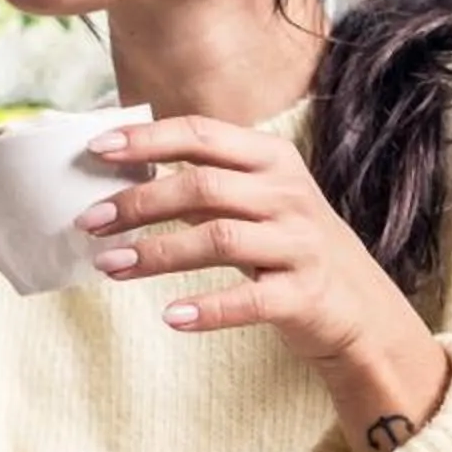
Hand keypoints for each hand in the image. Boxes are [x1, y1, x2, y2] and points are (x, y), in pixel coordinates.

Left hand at [76, 115, 447, 451]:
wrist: (362, 309)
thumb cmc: (290, 248)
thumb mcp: (257, 202)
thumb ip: (205, 183)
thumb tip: (125, 172)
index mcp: (272, 160)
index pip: (201, 135)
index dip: (146, 140)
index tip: (96, 151)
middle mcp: (289, 195)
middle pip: (202, 187)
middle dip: (138, 203)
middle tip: (89, 222)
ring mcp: (299, 244)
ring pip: (217, 239)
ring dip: (156, 253)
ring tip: (108, 266)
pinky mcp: (304, 294)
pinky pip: (249, 299)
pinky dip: (206, 308)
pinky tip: (169, 316)